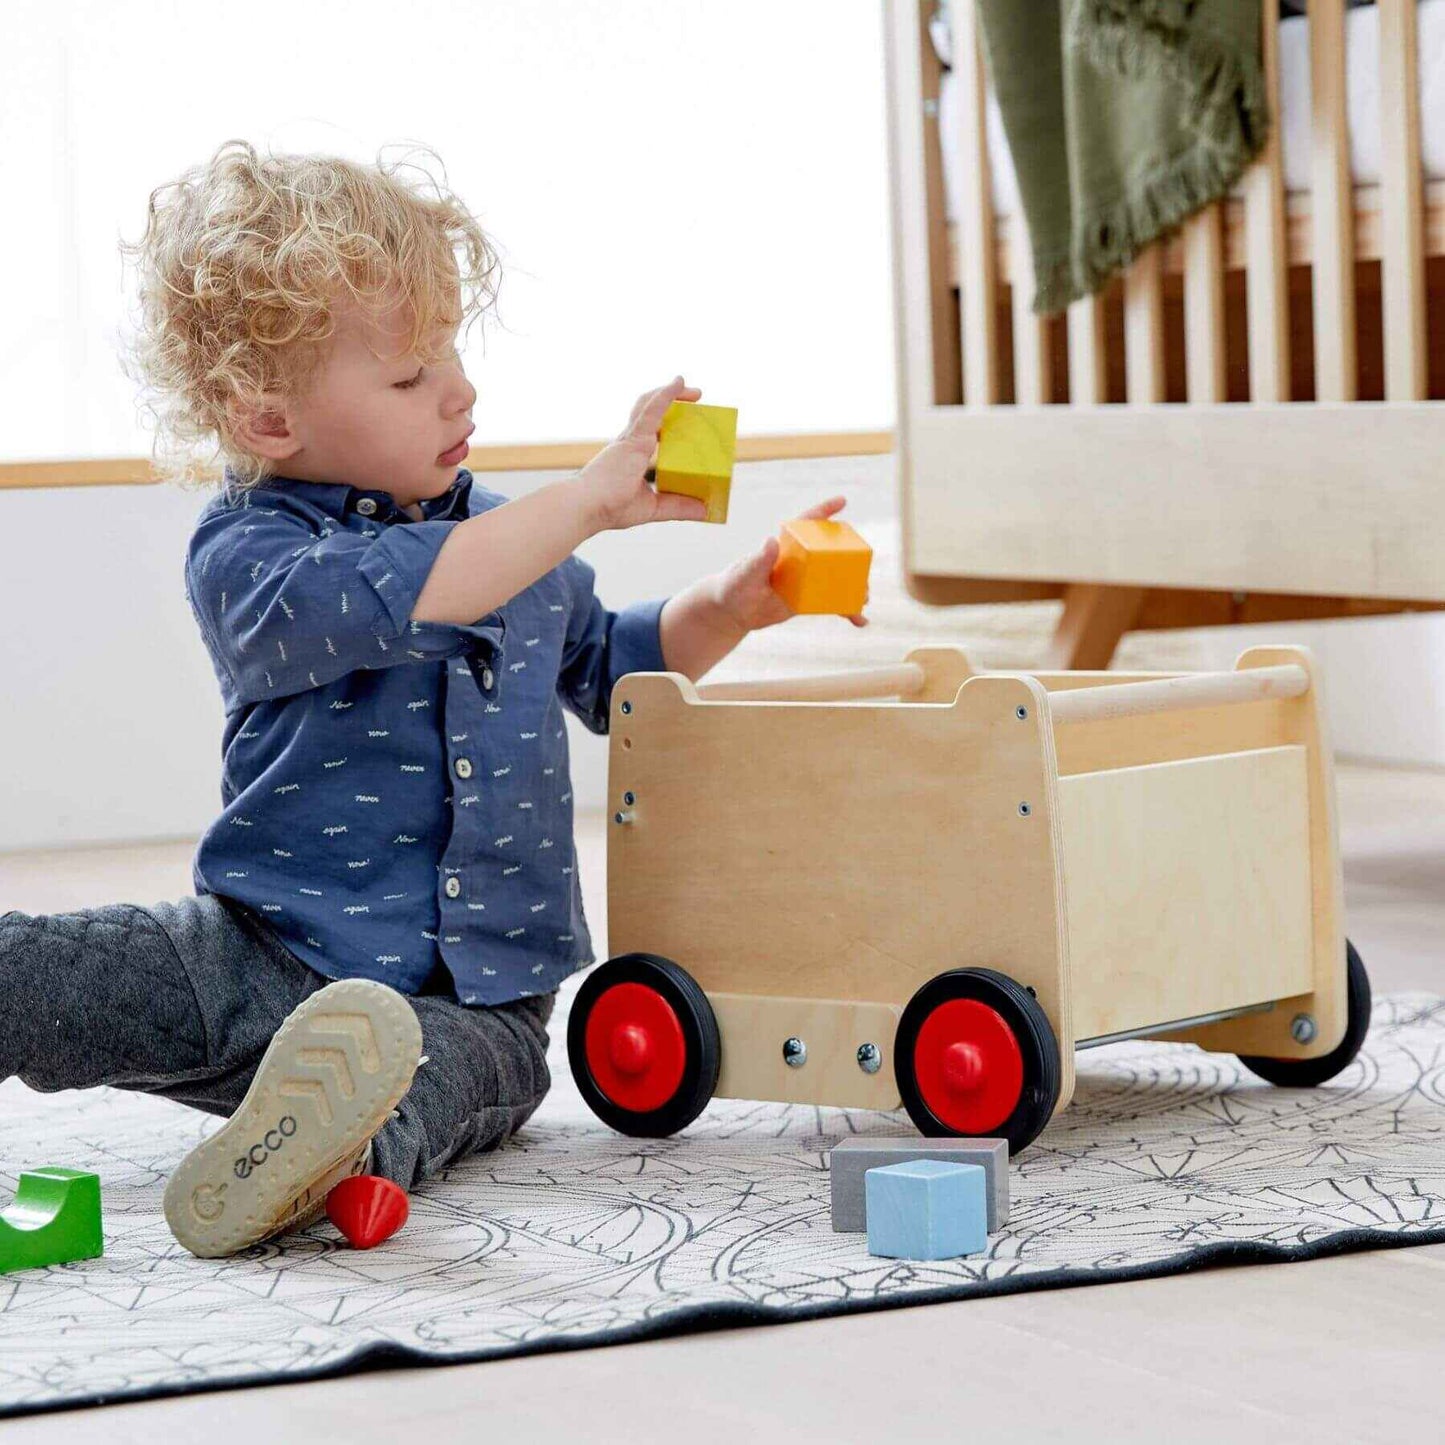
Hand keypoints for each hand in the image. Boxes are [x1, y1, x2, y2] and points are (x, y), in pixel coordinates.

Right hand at [580, 376, 708, 531]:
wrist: (587, 507)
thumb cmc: (609, 508)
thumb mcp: (653, 507)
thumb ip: (677, 506)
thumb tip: (704, 512)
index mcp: (632, 454)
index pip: (651, 430)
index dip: (667, 422)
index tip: (687, 422)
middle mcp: (630, 441)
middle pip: (651, 411)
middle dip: (673, 402)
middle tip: (696, 401)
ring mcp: (630, 438)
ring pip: (650, 404)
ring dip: (671, 394)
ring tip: (694, 392)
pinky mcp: (633, 438)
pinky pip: (652, 410)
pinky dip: (666, 396)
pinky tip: (678, 383)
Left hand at [711, 495, 868, 631]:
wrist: (731, 612)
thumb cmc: (734, 586)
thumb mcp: (745, 574)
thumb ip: (759, 559)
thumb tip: (771, 540)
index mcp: (785, 547)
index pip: (805, 524)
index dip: (823, 511)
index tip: (842, 501)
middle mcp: (800, 560)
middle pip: (831, 554)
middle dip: (851, 559)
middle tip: (862, 570)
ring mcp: (806, 580)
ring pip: (836, 579)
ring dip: (853, 587)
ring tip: (864, 599)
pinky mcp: (807, 599)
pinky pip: (831, 603)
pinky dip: (846, 610)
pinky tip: (859, 621)